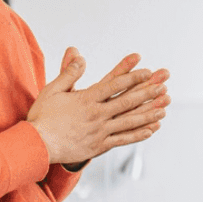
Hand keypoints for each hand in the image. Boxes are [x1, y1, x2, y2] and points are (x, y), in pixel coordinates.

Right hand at [27, 49, 171, 164]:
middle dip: (147, 93)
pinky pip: (123, 139)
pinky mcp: (99, 146)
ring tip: (164, 107)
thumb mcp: (53, 89)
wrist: (38, 145)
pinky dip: (138, 134)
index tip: (148, 71)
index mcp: (86, 99)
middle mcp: (97, 114)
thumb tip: (79, 55)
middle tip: (164, 86)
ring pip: (129, 121)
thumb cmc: (43, 116)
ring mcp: (100, 131)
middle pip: (127, 102)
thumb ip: (68, 73)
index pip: (114, 85)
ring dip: (148, 113)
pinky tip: (151, 129)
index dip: (133, 77)